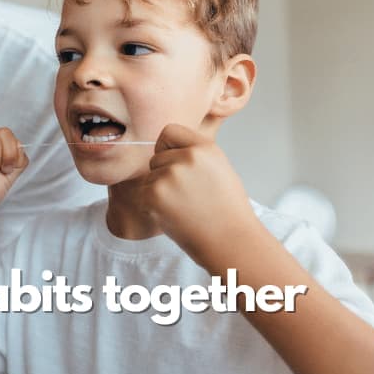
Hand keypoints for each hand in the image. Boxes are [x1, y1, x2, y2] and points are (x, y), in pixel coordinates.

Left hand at [143, 124, 257, 264]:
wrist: (231, 242)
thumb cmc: (227, 210)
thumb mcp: (219, 168)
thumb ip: (195, 154)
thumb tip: (167, 148)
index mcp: (205, 148)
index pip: (169, 131)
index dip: (168, 148)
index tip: (175, 163)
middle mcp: (187, 157)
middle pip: (156, 157)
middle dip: (165, 174)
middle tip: (187, 196)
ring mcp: (169, 176)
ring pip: (149, 177)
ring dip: (159, 192)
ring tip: (185, 207)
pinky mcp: (154, 195)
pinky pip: (142, 194)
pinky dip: (152, 206)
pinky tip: (174, 215)